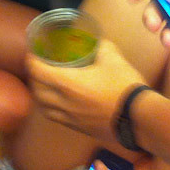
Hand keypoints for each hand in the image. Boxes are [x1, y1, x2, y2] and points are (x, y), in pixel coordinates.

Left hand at [26, 38, 146, 145]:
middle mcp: (64, 102)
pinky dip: (50, 107)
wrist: (138, 119)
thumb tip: (94, 41)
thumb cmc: (124, 86)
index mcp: (68, 83)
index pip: (38, 71)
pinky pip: (55, 117)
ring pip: (43, 107)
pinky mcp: (77, 128)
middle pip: (36, 90)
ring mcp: (69, 118)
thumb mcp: (112, 57)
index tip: (33, 52)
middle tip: (39, 65)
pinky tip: (58, 102)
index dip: (32, 59)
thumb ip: (100, 46)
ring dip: (39, 94)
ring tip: (45, 84)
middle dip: (33, 76)